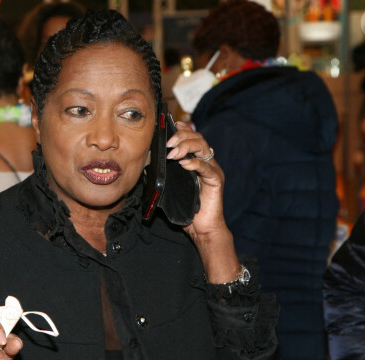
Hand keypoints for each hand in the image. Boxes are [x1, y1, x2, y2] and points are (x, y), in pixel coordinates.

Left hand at [166, 121, 225, 235]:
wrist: (202, 229)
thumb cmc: (187, 209)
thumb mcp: (172, 187)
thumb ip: (166, 174)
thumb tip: (148, 164)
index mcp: (196, 161)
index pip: (192, 138)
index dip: (182, 129)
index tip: (170, 125)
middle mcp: (206, 162)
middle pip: (198, 138)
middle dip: (182, 137)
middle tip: (168, 143)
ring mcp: (212, 170)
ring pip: (203, 148)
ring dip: (187, 146)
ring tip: (173, 153)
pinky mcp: (216, 180)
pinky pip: (207, 167)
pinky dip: (195, 163)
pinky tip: (184, 164)